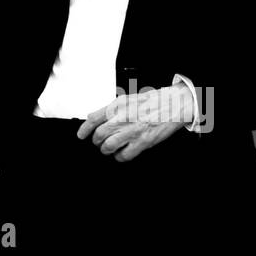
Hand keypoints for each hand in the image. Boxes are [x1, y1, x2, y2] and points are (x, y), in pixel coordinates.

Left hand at [78, 84, 193, 160]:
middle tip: (100, 143)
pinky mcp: (142, 142)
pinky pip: (123, 155)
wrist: (174, 105)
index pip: (93, 119)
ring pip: (108, 146)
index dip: (84, 129)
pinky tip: (122, 153)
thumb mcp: (128, 98)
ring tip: (110, 149)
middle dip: (97, 142)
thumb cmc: (154, 101)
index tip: (81, 135)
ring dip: (106, 150)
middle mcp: (122, 118)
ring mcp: (132, 131)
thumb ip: (110, 108)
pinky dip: (120, 157)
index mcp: (118, 105)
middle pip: (99, 135)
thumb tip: (93, 116)